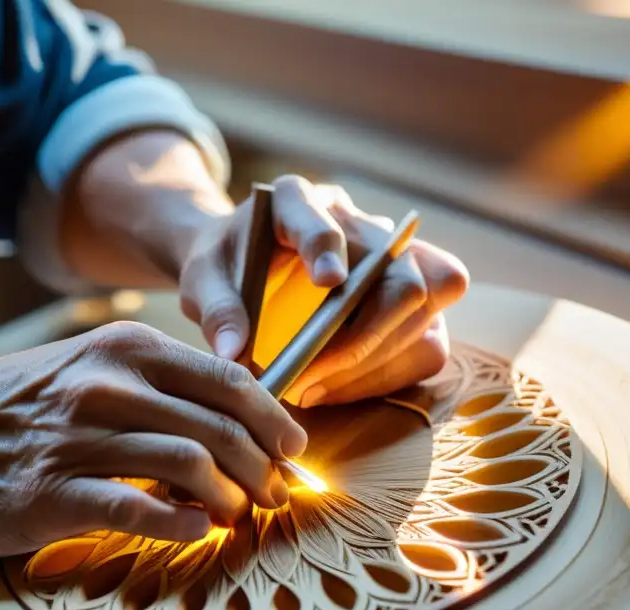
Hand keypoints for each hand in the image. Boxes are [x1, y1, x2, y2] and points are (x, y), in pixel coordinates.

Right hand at [0, 322, 307, 557]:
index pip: (229, 380)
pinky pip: (140, 511)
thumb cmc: (6, 410)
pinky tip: (198, 534)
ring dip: (232, 500)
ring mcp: (78, 437)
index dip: (275, 419)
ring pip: (192, 466)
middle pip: (222, 427)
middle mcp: (106, 384)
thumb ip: (151, 385)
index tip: (294, 449)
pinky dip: (183, 526)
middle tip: (276, 495)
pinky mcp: (50, 493)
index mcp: (123, 349)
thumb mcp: (81, 368)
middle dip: (264, 468)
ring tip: (238, 516)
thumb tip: (230, 418)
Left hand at [178, 176, 469, 406]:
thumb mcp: (202, 276)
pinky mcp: (409, 302)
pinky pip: (427, 345)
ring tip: (314, 389)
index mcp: (301, 201)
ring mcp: (394, 262)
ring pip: (427, 313)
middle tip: (307, 378)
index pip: (328, 220)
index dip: (331, 248)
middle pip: (404, 278)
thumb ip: (215, 307)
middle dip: (363, 339)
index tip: (327, 282)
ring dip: (376, 363)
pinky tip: (338, 387)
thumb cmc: (225, 265)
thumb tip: (231, 353)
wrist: (242, 262)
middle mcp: (360, 225)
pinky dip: (388, 373)